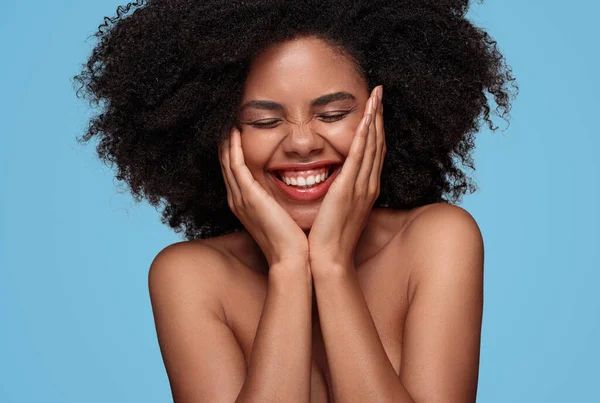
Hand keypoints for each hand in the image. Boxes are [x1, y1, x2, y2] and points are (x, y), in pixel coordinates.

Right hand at [219, 126, 308, 267]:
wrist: (293, 259)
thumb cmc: (293, 240)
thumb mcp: (283, 215)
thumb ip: (280, 201)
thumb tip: (293, 188)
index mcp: (246, 204)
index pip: (235, 172)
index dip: (234, 152)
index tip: (238, 133)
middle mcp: (238, 200)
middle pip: (226, 164)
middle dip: (226, 143)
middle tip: (229, 121)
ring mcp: (241, 198)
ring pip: (227, 162)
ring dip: (226, 141)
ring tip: (228, 122)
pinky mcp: (249, 196)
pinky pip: (235, 165)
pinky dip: (232, 148)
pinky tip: (233, 132)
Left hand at [308, 85, 385, 270]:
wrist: (328, 259)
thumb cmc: (329, 238)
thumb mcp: (338, 209)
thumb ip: (340, 192)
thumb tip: (334, 180)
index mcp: (365, 188)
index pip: (373, 151)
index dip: (375, 128)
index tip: (373, 108)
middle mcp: (368, 184)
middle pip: (377, 143)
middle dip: (378, 116)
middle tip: (379, 92)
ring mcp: (361, 186)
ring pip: (372, 145)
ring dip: (374, 118)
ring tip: (376, 96)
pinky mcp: (349, 189)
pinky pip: (360, 156)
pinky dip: (365, 135)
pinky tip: (367, 118)